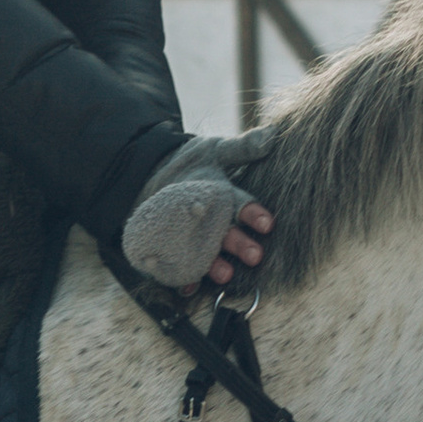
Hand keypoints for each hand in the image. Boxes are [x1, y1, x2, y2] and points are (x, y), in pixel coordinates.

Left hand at [120, 140, 271, 292]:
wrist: (151, 172)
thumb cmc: (191, 162)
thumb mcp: (215, 150)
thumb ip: (241, 147)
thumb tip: (271, 136)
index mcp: (229, 200)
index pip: (244, 207)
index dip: (255, 215)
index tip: (266, 223)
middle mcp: (217, 224)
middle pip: (230, 237)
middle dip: (243, 246)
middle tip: (256, 256)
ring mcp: (197, 238)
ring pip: (210, 255)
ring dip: (218, 266)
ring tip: (225, 274)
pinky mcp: (176, 249)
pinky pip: (181, 266)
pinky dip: (184, 278)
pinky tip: (186, 286)